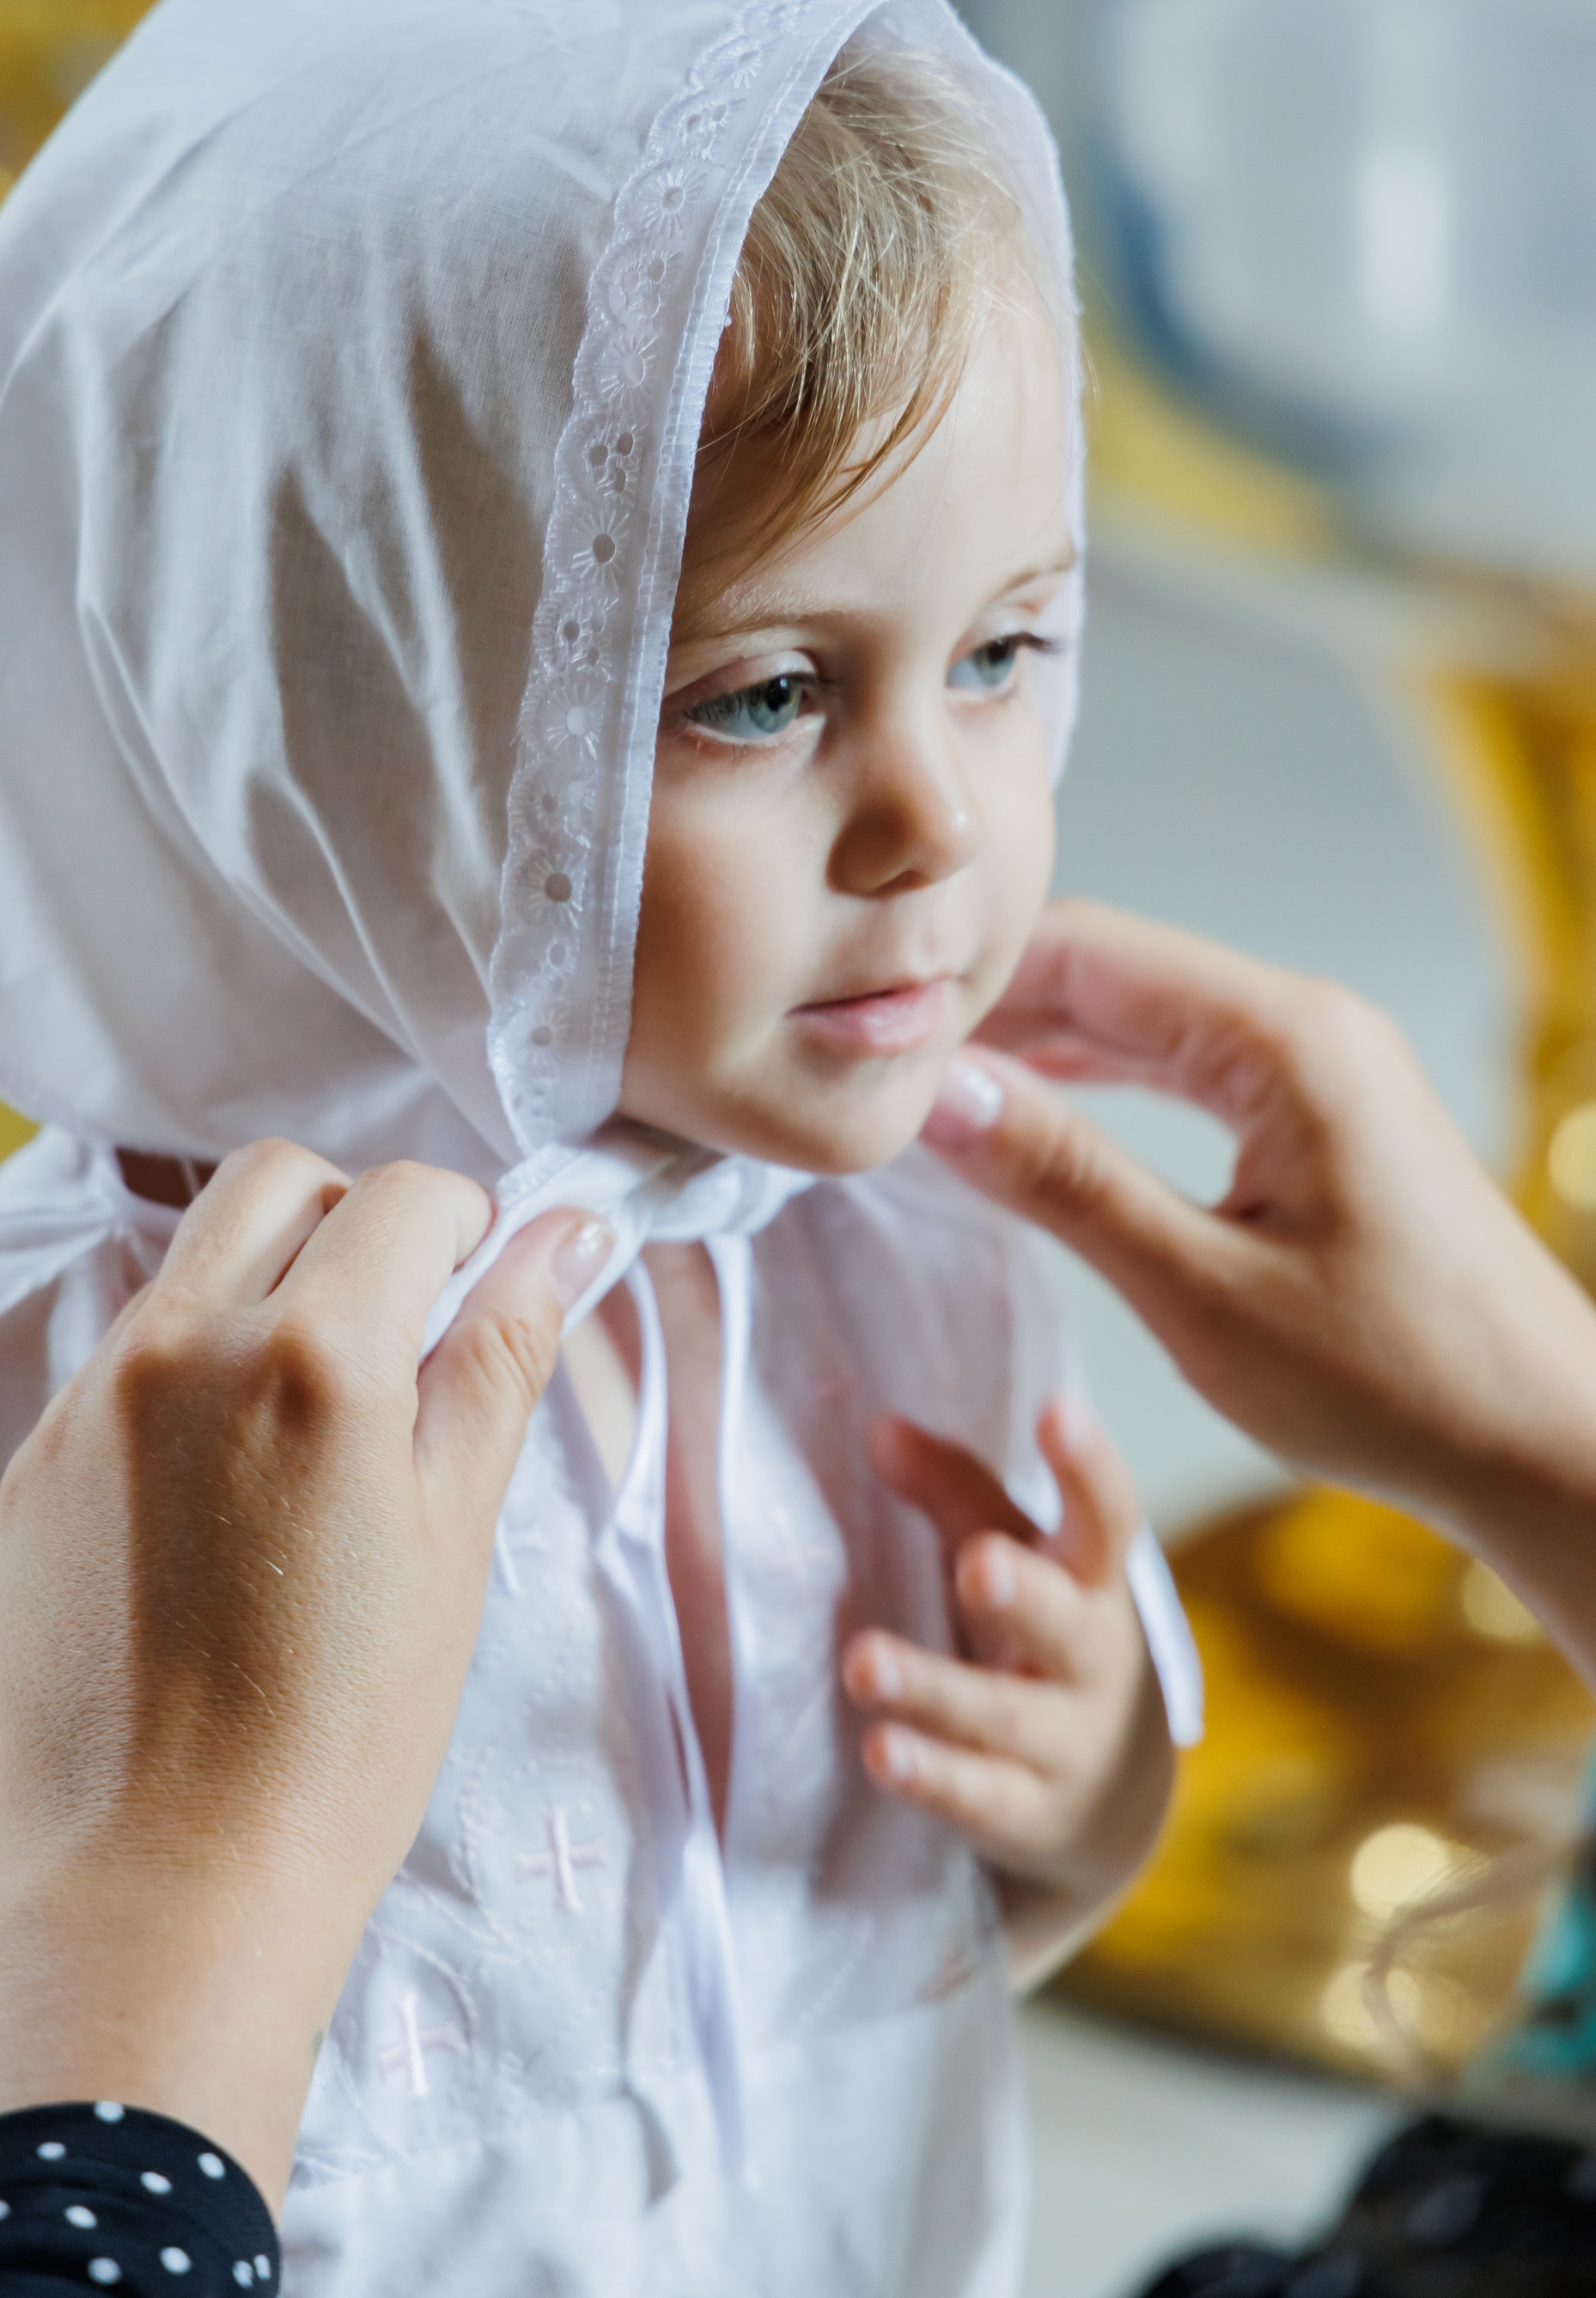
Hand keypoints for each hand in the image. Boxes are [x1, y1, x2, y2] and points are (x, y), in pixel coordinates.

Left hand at [0, 1142, 611, 2206]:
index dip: (468, 1225)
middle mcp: (185, 1345)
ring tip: (317, 1418)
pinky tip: (234, 1488)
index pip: (407, 1193)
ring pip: (194, 1255)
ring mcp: (95, 1398)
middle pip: (282, 1179)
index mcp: (315, 1358)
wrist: (168, 1884)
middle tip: (405, 1328)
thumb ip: (503, 1357)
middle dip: (357, 1219)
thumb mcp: (458, 1533)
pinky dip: (194, 1367)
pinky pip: (128, 1349)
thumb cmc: (344, 1733)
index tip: (484, 1286)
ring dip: (270, 1283)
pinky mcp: (42, 1459)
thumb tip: (569, 1231)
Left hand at [842, 1398, 1173, 1982]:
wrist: (1110, 1796)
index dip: (1088, 1466)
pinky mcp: (1028, 1814)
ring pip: (1003, 1717)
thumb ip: (953, 1492)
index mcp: (1093, 1581)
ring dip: (933, 1690)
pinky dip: (931, 1777)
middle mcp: (1093, 1661)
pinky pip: (979, 1797)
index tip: (1058, 1412)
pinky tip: (881, 1752)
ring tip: (863, 1663)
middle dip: (1023, 1595)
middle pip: (1065, 1625)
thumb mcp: (1015, 1557)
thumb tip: (879, 1427)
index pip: (1107, 1518)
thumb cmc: (1039, 1636)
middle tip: (977, 1564)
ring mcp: (1066, 1745)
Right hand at [921, 897, 1595, 1683]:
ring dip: (1038, 1047)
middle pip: (1108, 972)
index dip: (964, 981)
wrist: (1546, 1440)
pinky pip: (1183, 1066)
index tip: (863, 1025)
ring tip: (924, 1089)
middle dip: (988, 1007)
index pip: (1084, 950)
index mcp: (1282, 1040)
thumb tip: (941, 1094)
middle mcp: (1304, 1024)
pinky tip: (1027, 1120)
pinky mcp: (1321, 1117)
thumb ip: (1066, 1180)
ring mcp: (1318, 1066)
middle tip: (869, 1056)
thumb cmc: (1398, 1382)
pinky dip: (1099, 1085)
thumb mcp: (1202, 1291)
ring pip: (1141, 1018)